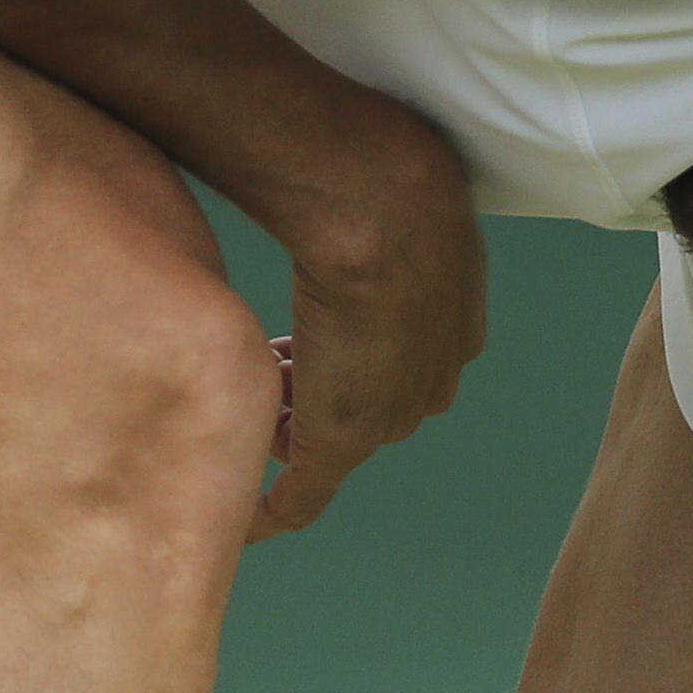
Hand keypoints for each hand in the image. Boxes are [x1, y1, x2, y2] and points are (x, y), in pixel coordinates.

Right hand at [257, 110, 483, 541]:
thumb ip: (364, 204)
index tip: (302, 340)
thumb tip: (323, 171)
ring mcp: (388, 412)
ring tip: (242, 402)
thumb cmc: (382, 179)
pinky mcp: (342, 439)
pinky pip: (304, 492)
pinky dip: (274, 509)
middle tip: (263, 363)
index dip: (344, 351)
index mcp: (450, 328)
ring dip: (284, 425)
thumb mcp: (389, 189)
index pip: (396, 361)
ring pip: (330, 435)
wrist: (385, 209)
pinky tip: (243, 521)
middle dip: (313, 390)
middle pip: (366, 405)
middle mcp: (430, 380)